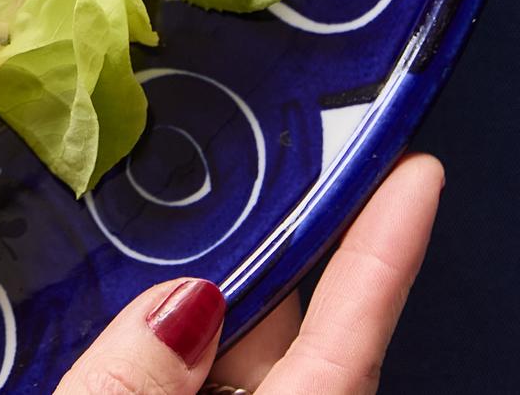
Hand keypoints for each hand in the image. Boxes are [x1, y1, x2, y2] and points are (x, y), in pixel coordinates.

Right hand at [57, 154, 444, 394]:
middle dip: (253, 252)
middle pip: (281, 334)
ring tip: (131, 211)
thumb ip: (134, 380)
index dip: (385, 250)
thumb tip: (180, 301)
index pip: (348, 338)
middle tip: (234, 148)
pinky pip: (176, 379)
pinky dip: (152, 341)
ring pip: (218, 357)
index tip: (418, 171)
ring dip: (181, 296)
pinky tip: (102, 293)